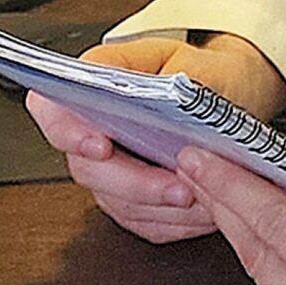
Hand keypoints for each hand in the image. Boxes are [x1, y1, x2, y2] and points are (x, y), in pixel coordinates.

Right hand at [25, 33, 285, 243]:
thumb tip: (167, 96)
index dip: (67, 131)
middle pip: (87, 167)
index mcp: (99, 82)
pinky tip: (202, 211)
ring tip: (202, 199)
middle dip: (134, 183)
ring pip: (116, 202)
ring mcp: (110, 168)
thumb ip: (180, 78)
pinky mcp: (131, 199)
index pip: (53, 108)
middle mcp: (96, 128)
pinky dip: (174, 221)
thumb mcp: (202, 63)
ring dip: (160, 207)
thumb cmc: (211, 73)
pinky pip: (142, 221)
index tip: (100, 147)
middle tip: (177, 186)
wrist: (232, 93)